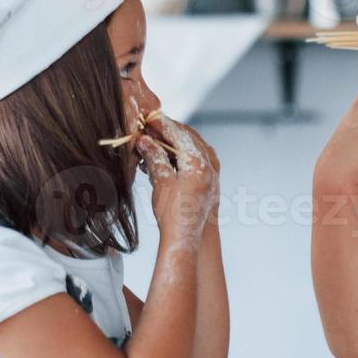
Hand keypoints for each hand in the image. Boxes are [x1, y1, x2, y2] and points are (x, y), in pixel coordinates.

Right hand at [135, 116, 219, 240]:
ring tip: (155, 142)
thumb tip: (144, 140)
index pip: (179, 133)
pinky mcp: (210, 182)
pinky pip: (198, 159)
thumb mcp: (161, 182)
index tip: (148, 118)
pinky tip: (168, 158)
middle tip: (150, 128)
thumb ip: (154, 158)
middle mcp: (209, 165)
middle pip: (189, 137)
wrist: (188, 239)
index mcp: (198, 163)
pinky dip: (183, 154)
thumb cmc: (174, 214)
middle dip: (169, 131)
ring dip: (175, 143)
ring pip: (194, 147)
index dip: (162, 124)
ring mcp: (213, 173)